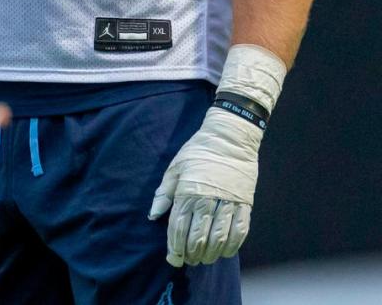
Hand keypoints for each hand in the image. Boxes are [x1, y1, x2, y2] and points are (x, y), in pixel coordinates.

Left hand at [147, 107, 260, 266]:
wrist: (230, 138)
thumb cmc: (198, 151)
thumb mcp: (175, 167)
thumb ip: (164, 193)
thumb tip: (153, 216)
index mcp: (187, 191)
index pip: (178, 226)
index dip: (174, 246)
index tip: (172, 258)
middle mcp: (207, 200)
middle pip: (198, 236)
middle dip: (191, 253)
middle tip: (188, 260)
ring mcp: (228, 203)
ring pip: (218, 238)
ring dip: (210, 253)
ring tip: (204, 259)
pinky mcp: (245, 205)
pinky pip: (239, 232)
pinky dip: (232, 246)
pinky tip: (224, 252)